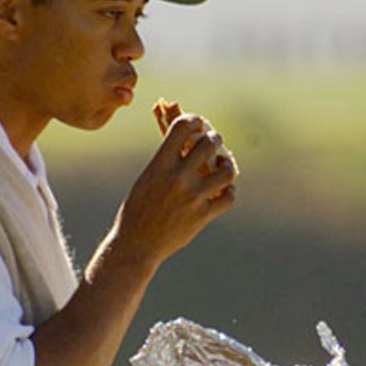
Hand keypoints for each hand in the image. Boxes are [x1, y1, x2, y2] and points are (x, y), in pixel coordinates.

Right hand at [107, 114, 236, 272]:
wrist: (136, 245)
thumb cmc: (138, 209)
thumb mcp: (147, 178)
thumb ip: (166, 160)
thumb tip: (185, 140)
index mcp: (160, 165)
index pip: (182, 127)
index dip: (194, 120)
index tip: (198, 123)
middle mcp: (178, 178)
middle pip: (209, 144)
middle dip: (214, 139)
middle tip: (214, 141)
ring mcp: (192, 197)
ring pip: (226, 172)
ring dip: (227, 166)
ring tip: (223, 166)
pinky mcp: (202, 216)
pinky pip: (228, 198)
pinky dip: (229, 192)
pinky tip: (224, 191)